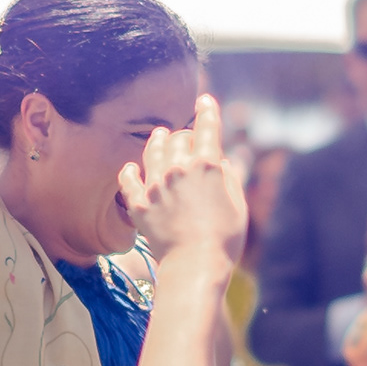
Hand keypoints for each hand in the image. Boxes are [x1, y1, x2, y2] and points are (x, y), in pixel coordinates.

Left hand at [120, 90, 248, 270]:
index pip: (207, 127)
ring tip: (158, 136)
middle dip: (183, 135)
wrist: (196, 265)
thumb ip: (228, 176)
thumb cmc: (225, 238)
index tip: (204, 101)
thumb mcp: (237, 202)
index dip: (207, 111)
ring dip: (157, 141)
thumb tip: (219, 161)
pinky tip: (131, 168)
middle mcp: (178, 169)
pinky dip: (130, 172)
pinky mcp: (140, 205)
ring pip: (152, 151)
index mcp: (207, 165)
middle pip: (177, 138)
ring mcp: (156, 186)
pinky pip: (128, 180)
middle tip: (184, 137)